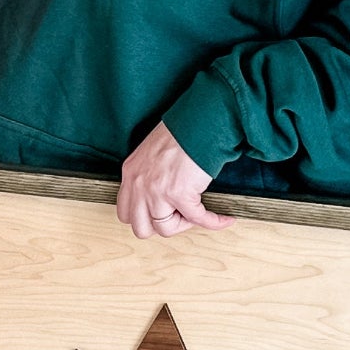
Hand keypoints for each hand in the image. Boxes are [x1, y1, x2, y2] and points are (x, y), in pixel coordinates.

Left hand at [117, 122, 231, 239]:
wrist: (199, 121)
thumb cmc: (182, 132)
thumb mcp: (153, 154)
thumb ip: (149, 176)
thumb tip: (162, 196)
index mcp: (131, 174)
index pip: (125, 213)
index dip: (146, 218)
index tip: (163, 212)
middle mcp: (139, 184)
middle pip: (140, 227)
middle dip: (162, 225)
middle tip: (179, 215)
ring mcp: (157, 191)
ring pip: (165, 229)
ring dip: (184, 224)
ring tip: (197, 213)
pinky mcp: (180, 193)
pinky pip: (197, 219)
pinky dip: (213, 222)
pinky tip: (223, 219)